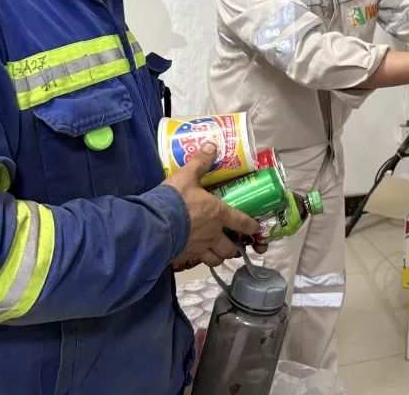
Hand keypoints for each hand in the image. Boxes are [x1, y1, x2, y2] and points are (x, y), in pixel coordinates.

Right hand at [165, 143, 260, 268]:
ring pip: (215, 260)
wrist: (153, 224)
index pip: (241, 222)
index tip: (255, 228)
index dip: (251, 226)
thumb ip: (200, 162)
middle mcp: (212, 234)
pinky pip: (196, 262)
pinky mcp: (183, 256)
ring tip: (215, 253)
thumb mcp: (187, 176)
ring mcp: (198, 248)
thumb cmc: (175, 199)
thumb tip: (212, 145)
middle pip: (229, 249)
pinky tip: (193, 255)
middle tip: (231, 245)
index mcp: (218, 214)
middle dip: (232, 249)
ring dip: (218, 257)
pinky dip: (198, 260)